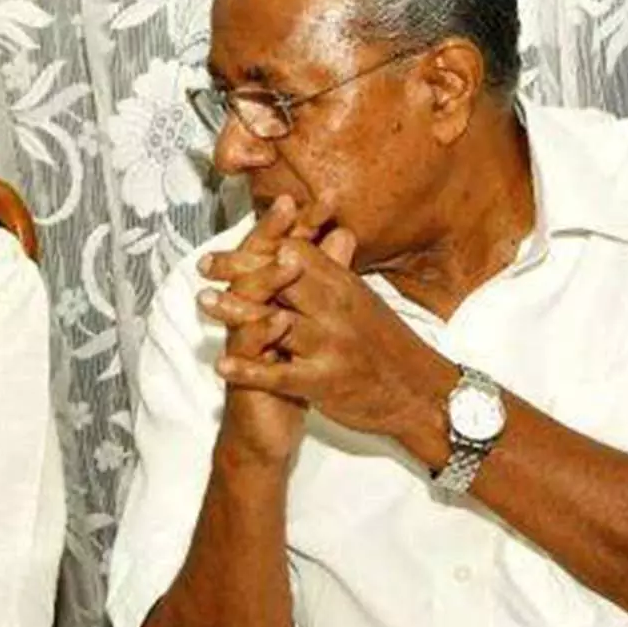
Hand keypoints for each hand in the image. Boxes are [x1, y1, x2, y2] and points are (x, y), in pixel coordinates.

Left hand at [198, 225, 455, 455]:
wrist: (423, 394)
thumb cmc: (387, 346)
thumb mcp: (365, 301)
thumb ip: (339, 270)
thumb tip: (333, 232)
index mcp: (343, 286)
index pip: (297, 253)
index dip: (262, 245)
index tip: (232, 244)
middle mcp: (336, 310)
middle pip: (283, 280)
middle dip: (242, 268)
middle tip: (204, 264)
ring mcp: (331, 345)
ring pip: (279, 323)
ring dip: (239, 311)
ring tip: (204, 301)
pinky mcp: (325, 382)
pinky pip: (282, 375)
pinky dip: (250, 370)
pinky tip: (222, 365)